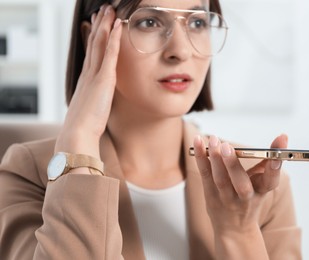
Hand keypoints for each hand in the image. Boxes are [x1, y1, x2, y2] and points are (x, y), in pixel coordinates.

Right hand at [55, 5, 121, 157]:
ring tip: (109, 10)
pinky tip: (118, 26)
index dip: (95, 37)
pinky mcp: (102, 80)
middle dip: (100, 25)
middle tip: (103, 10)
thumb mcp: (90, 109)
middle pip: (94, 43)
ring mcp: (94, 75)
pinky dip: (114, 39)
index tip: (99, 24)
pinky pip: (110, 54)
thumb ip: (94, 100)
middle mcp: (89, 73)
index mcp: (86, 80)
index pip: (92, 53)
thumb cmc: (84, 127)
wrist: (78, 134)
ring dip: (106, 25)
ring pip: (100, 43)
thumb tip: (97, 101)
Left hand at [193, 134, 287, 234]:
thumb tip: (281, 138)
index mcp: (262, 192)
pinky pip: (205, 174)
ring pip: (220, 180)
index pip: (271, 179)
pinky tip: (197, 141)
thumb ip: (268, 163)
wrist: (235, 230)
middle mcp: (245, 198)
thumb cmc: (249, 200)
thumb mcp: (262, 184)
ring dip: (215, 159)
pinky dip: (201, 158)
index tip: (279, 148)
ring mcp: (226, 199)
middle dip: (233, 164)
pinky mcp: (210, 195)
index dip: (275, 165)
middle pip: (241, 184)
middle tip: (227, 146)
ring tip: (213, 140)